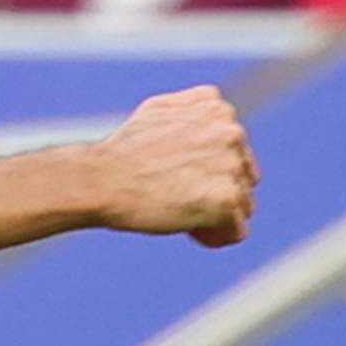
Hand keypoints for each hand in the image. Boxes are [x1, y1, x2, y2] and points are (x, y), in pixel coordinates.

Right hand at [86, 87, 256, 244]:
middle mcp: (232, 133)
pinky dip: (215, 237)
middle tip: (177, 199)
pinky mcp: (227, 199)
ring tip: (181, 215)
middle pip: (243, 179)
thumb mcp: (160, 110)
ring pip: (243, 206)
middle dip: (216, 193)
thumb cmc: (123, 151)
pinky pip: (236, 232)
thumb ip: (194, 109)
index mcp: (218, 110)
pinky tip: (191, 232)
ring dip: (215, 217)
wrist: (102, 179)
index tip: (180, 178)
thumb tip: (214, 111)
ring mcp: (232, 166)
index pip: (235, 152)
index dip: (209, 172)